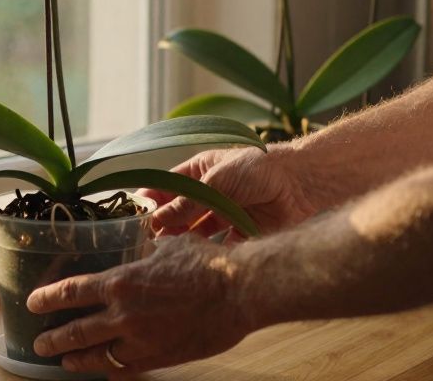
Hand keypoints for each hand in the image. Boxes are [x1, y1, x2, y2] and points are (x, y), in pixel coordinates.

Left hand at [26, 235, 252, 375]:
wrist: (238, 291)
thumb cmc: (206, 263)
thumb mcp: (168, 247)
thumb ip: (147, 252)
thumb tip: (142, 247)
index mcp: (121, 282)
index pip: (72, 292)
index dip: (48, 299)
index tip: (32, 304)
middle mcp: (124, 314)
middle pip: (76, 331)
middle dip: (54, 339)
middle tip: (39, 344)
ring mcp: (141, 340)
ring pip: (98, 356)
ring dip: (78, 359)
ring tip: (65, 362)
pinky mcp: (160, 358)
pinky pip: (127, 369)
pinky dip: (112, 371)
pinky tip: (105, 372)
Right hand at [144, 146, 315, 240]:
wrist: (300, 183)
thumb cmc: (256, 169)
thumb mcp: (215, 182)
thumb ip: (186, 203)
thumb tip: (157, 222)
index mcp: (200, 171)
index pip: (167, 186)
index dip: (150, 200)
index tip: (132, 217)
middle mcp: (210, 193)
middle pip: (180, 212)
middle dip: (164, 226)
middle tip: (147, 243)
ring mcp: (226, 213)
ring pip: (198, 232)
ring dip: (185, 242)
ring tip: (168, 255)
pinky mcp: (242, 233)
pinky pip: (220, 246)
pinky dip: (209, 254)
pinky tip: (197, 262)